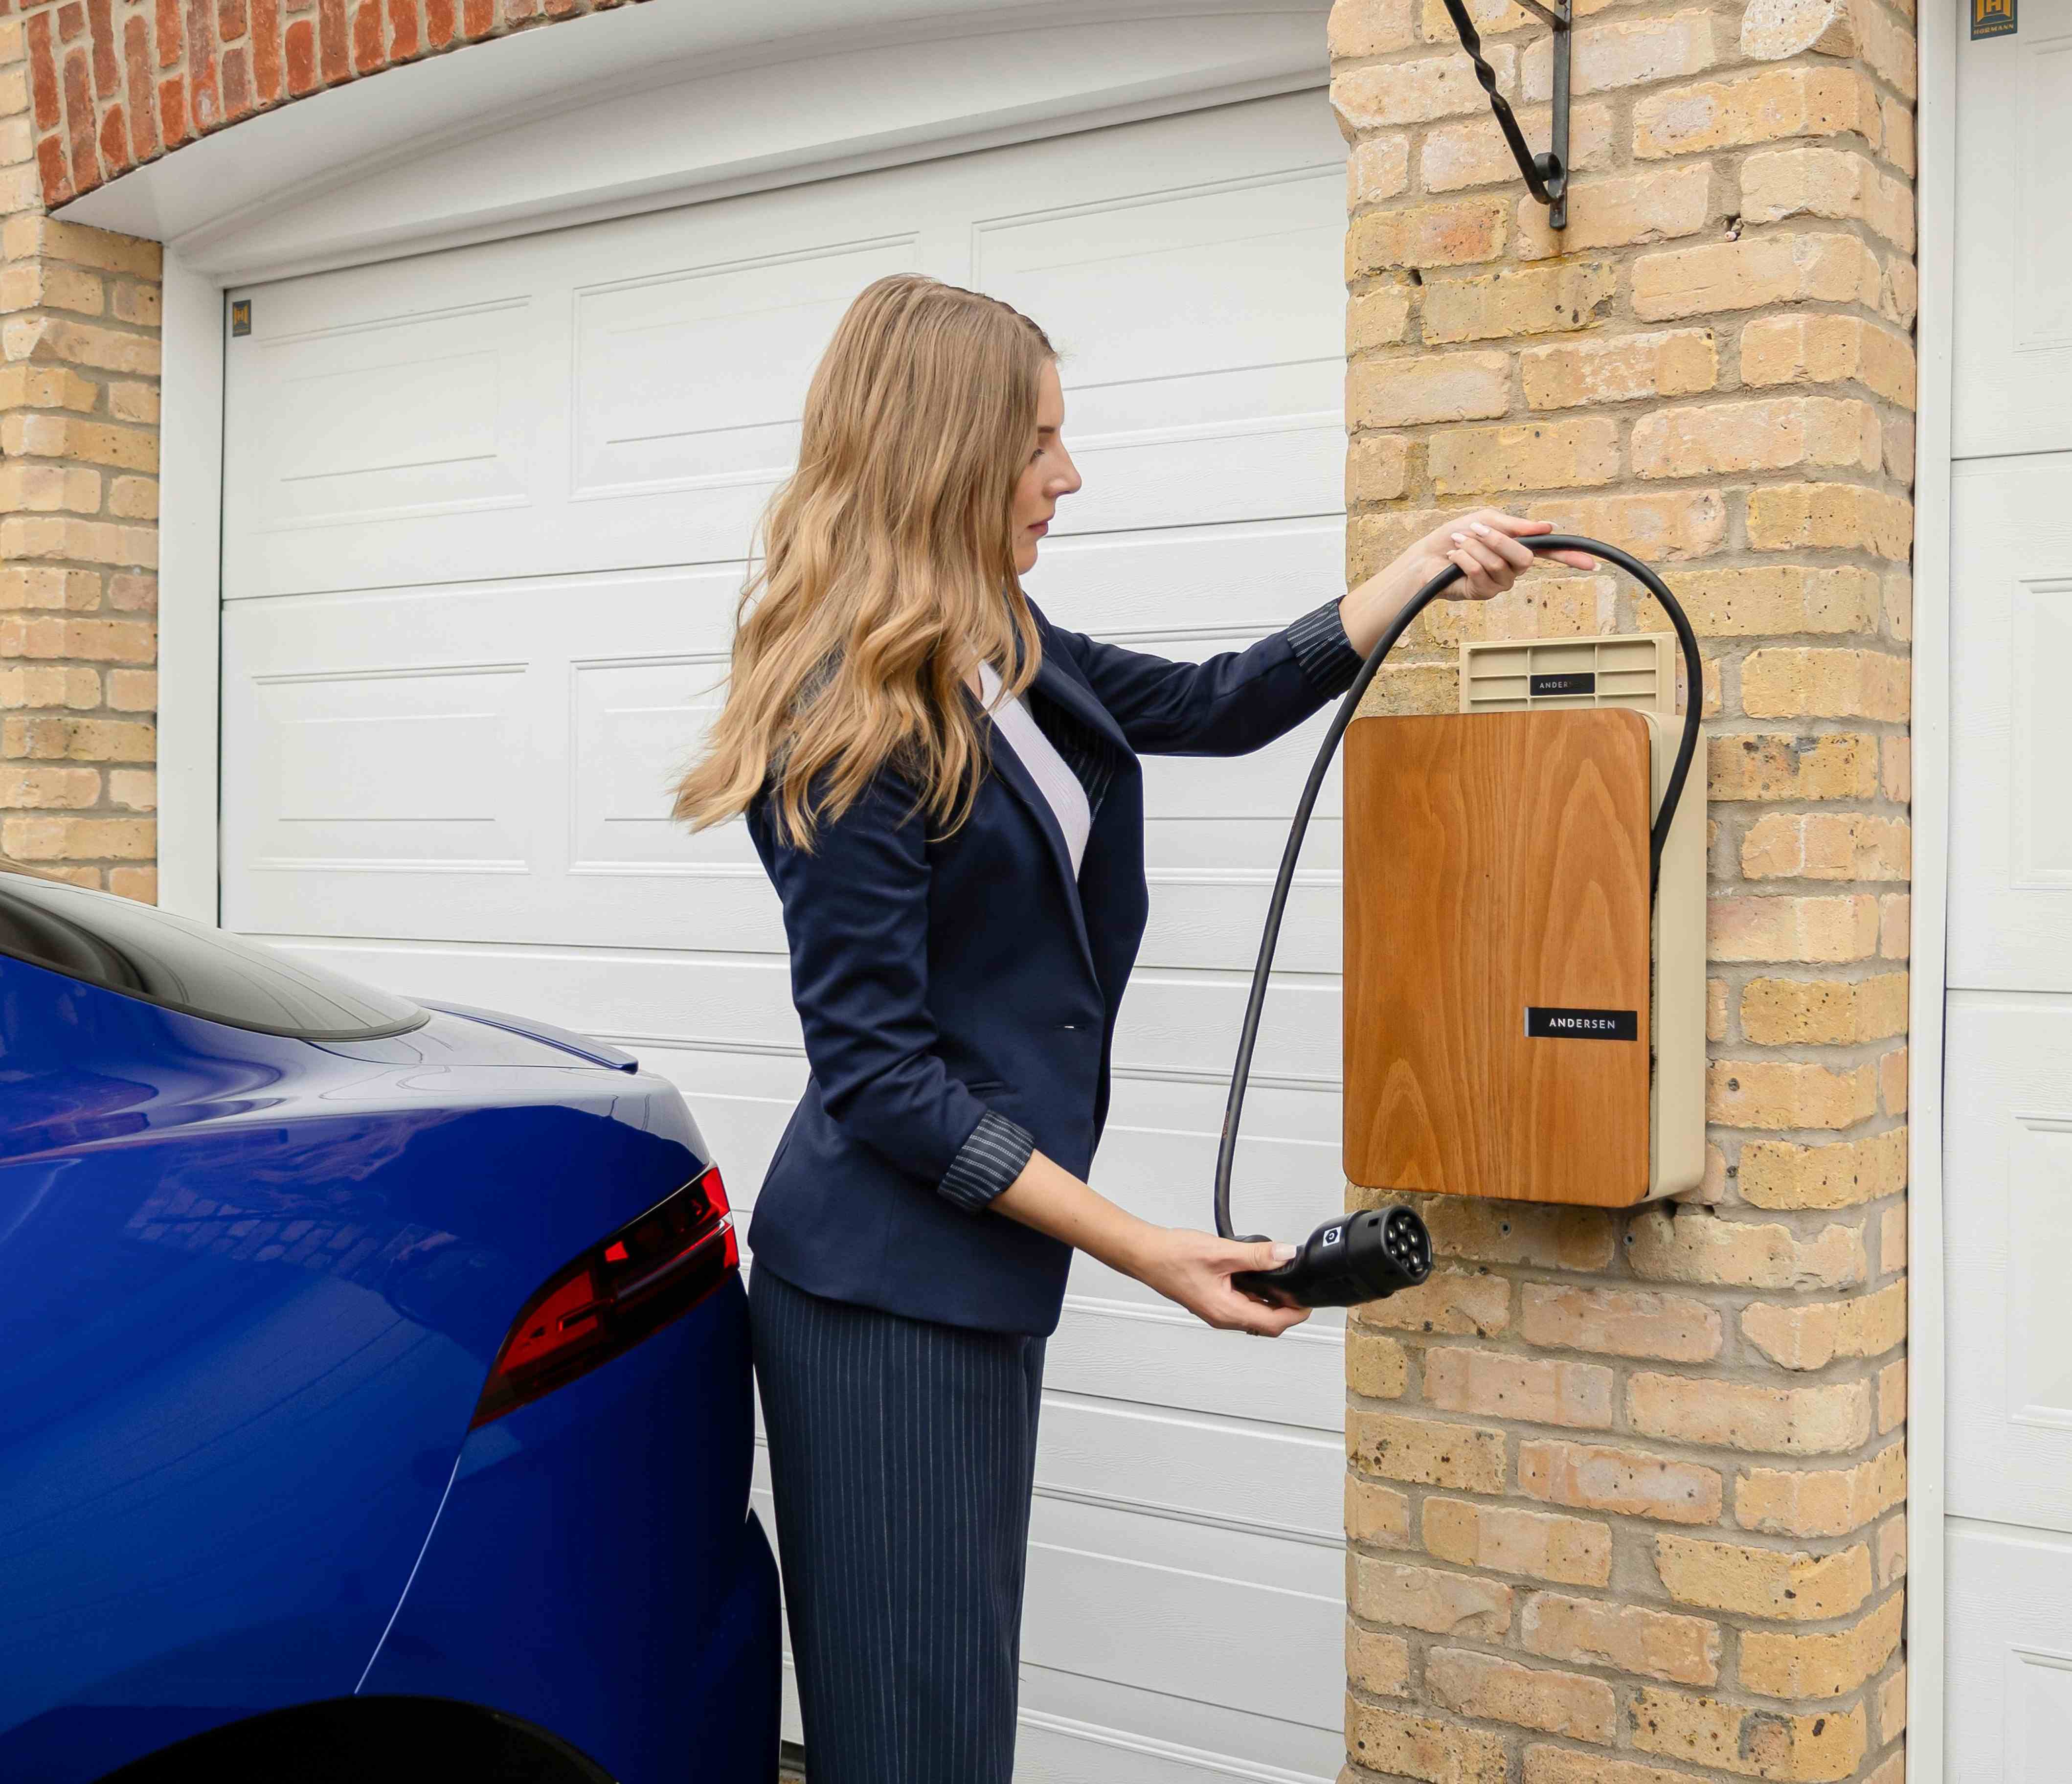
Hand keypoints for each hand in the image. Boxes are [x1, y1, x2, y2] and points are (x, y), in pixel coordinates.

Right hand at [1123, 1227, 1313, 1336]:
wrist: (1146, 1254)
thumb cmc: (1172, 1257)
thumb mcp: (1222, 1252)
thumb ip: (1257, 1255)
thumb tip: (1285, 1255)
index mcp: (1227, 1312)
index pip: (1274, 1323)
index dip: (1297, 1313)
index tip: (1308, 1299)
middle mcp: (1222, 1317)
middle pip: (1267, 1323)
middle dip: (1287, 1307)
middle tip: (1297, 1285)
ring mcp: (1217, 1310)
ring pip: (1254, 1313)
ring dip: (1270, 1298)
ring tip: (1279, 1274)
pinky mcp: (1213, 1300)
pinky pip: (1242, 1303)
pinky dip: (1255, 1292)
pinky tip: (1255, 1271)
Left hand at [1339, 509, 1599, 654]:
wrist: (1424, 556)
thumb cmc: (1454, 537)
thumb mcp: (1484, 519)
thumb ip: (1514, 525)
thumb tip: (1547, 528)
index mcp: (1518, 547)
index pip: (1551, 553)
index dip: (1571, 557)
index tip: (1593, 563)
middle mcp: (1513, 568)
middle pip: (1525, 558)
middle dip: (1499, 540)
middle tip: (1476, 530)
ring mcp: (1499, 584)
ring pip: (1500, 566)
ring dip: (1476, 548)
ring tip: (1458, 543)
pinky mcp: (1482, 594)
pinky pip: (1481, 574)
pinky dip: (1465, 559)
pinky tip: (1453, 558)